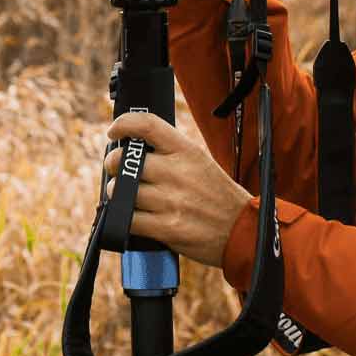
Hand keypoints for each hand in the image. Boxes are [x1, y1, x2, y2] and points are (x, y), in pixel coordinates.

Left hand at [103, 110, 251, 268]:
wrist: (243, 231)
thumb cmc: (217, 195)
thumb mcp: (201, 162)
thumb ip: (171, 152)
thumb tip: (132, 147)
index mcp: (187, 151)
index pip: (148, 126)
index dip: (124, 124)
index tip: (114, 132)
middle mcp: (178, 173)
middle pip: (125, 161)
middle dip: (113, 165)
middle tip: (116, 170)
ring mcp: (171, 202)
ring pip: (122, 192)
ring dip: (117, 195)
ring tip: (127, 196)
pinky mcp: (167, 228)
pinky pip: (129, 220)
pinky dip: (125, 218)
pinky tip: (134, 217)